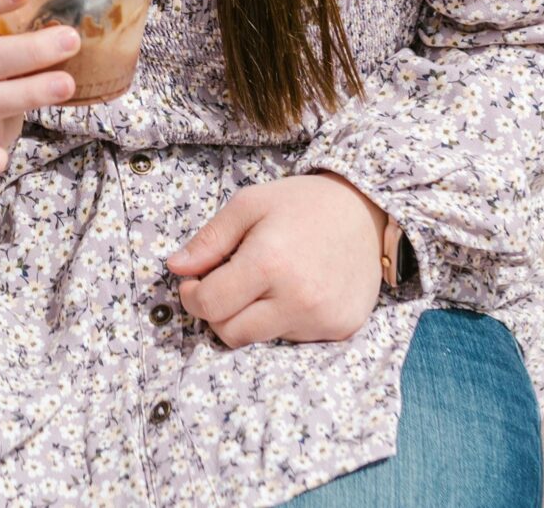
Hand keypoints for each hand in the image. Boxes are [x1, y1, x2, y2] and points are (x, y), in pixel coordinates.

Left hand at [165, 173, 389, 349]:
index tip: (195, 282)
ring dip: (251, 317)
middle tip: (226, 284)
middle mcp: (297, 299)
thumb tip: (175, 268)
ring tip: (266, 282)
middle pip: (231, 333)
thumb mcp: (249, 205)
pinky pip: (294, 339)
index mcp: (269, 263)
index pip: (210, 305)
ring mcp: (322, 319)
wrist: (367, 211)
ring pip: (261, 339)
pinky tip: (295, 290)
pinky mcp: (341, 330)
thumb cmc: (302, 204)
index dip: (192, 296)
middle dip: (217, 312)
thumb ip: (209, 240)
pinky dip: (283, 320)